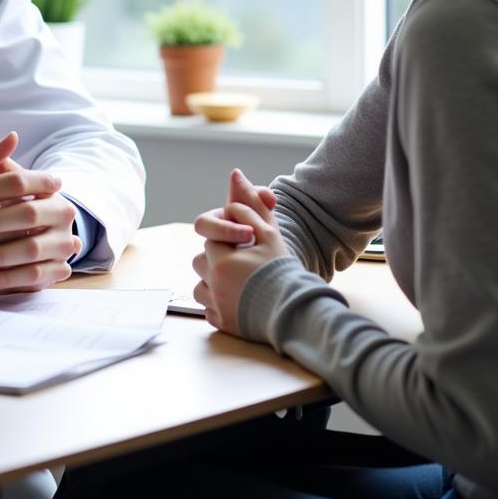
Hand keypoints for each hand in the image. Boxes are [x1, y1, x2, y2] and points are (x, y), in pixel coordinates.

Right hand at [0, 132, 73, 300]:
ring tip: (61, 233)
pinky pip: (11, 281)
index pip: (13, 183)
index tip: (56, 181)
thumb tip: (14, 137)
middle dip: (49, 210)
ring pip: (20, 250)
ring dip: (46, 242)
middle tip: (66, 206)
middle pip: (21, 217)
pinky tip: (49, 263)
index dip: (40, 180)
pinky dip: (34, 273)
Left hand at [191, 169, 287, 335]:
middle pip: (201, 261)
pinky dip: (219, 303)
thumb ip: (250, 203)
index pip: (210, 238)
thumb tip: (235, 174)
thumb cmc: (282, 269)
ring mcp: (215, 306)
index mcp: (219, 260)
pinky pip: (208, 309)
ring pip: (200, 285)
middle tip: (243, 261)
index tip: (246, 244)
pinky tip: (240, 298)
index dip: (229, 237)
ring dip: (213, 280)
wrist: (297, 312)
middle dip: (217, 257)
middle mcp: (212, 284)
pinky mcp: (221, 324)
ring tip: (240, 280)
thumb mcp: (269, 232)